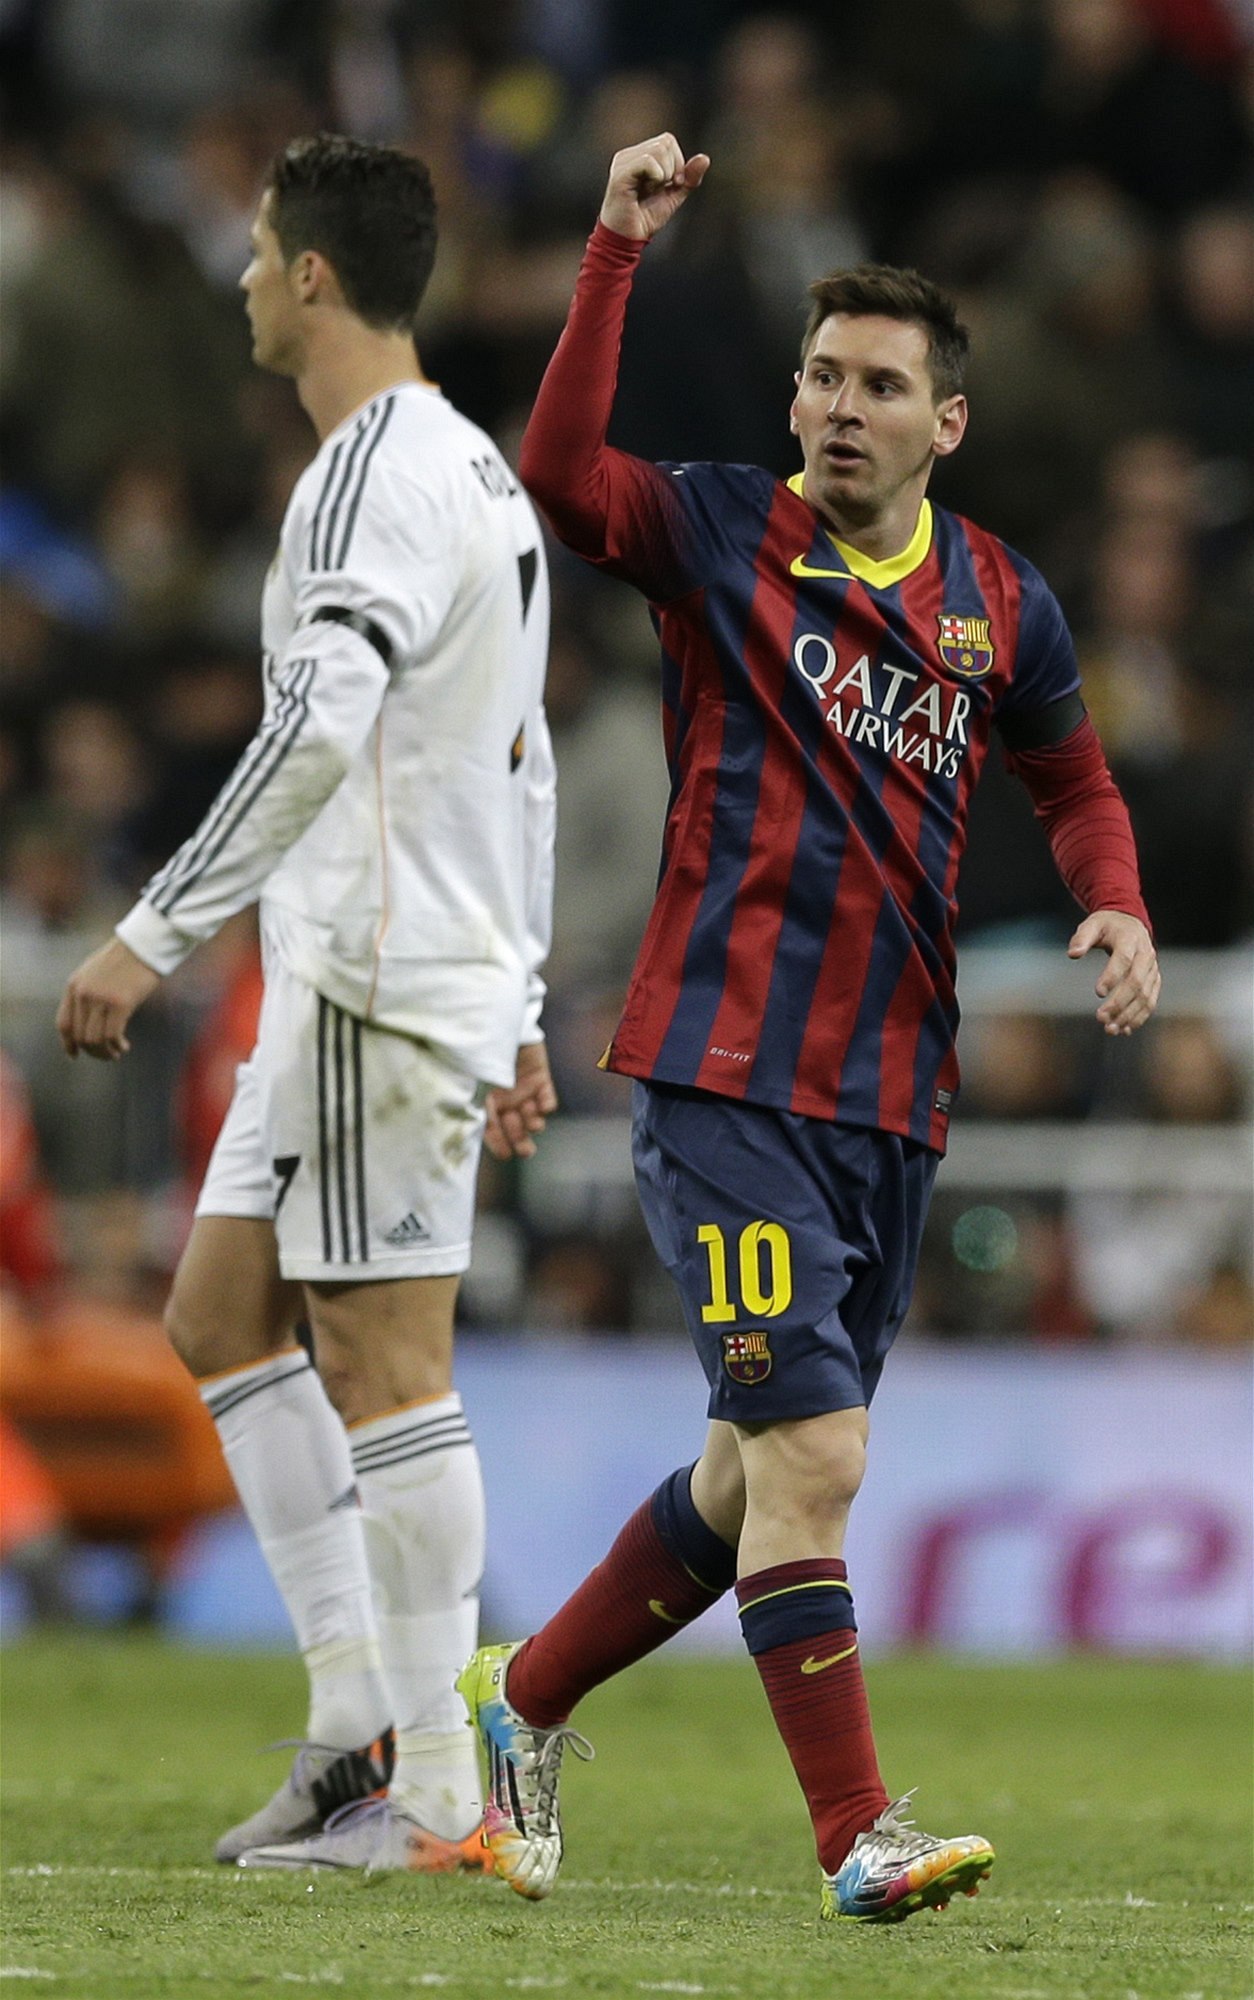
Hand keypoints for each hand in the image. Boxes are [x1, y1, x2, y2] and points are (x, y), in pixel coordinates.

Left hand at [57, 936, 160, 1059]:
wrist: (145, 943)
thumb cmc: (126, 958)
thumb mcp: (97, 973)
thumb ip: (88, 993)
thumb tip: (88, 1021)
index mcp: (74, 985)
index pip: (64, 1023)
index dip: (68, 1043)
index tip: (75, 1054)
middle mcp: (83, 993)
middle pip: (80, 1035)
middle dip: (92, 1051)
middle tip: (107, 1055)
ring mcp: (100, 998)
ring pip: (94, 1039)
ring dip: (105, 1052)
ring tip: (116, 1053)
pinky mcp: (120, 1003)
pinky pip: (112, 1035)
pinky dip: (117, 1046)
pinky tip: (124, 1046)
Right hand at [483, 1042, 557, 1160]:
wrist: (495, 1020)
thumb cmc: (478, 1051)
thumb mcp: (472, 1081)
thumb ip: (477, 1104)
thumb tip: (477, 1130)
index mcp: (484, 1102)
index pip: (492, 1130)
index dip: (499, 1144)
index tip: (506, 1155)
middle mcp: (504, 1099)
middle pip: (515, 1128)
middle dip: (521, 1140)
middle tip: (526, 1150)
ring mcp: (523, 1089)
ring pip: (532, 1116)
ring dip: (532, 1122)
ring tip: (532, 1121)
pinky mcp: (540, 1078)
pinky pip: (547, 1098)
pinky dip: (547, 1104)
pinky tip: (543, 1107)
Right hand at [600, 133, 709, 241]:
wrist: (627, 238)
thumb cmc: (646, 218)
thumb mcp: (674, 196)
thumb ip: (689, 178)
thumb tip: (705, 158)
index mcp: (638, 156)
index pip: (668, 140)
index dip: (678, 162)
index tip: (671, 185)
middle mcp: (628, 155)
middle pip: (666, 141)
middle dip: (673, 168)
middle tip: (659, 189)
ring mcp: (623, 162)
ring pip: (659, 149)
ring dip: (664, 174)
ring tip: (649, 191)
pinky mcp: (621, 172)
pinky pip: (649, 160)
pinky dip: (656, 177)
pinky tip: (643, 191)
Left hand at [1068, 910, 1159, 1035]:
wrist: (1130, 922)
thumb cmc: (1107, 925)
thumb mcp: (1092, 924)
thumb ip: (1081, 938)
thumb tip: (1073, 954)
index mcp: (1130, 939)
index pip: (1124, 959)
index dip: (1113, 976)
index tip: (1098, 992)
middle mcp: (1146, 955)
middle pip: (1136, 982)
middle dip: (1120, 1002)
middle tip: (1101, 1018)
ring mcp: (1152, 969)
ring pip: (1146, 995)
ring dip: (1129, 1015)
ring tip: (1110, 1029)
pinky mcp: (1154, 980)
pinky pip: (1151, 1001)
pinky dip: (1139, 1016)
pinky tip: (1125, 1029)